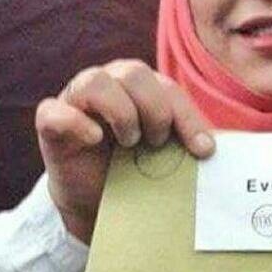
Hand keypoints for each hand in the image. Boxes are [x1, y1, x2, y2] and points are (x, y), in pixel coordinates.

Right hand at [35, 59, 214, 243]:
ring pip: (95, 81)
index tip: (204, 150)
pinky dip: (75, 123)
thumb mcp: (170, 153)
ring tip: (130, 143)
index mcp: (142, 84)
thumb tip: (220, 146)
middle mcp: (110, 82)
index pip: (169, 89)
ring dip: (121, 113)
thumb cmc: (137, 167)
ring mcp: (76, 99)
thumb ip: (191, 142)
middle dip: (155, 110)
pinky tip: (95, 139)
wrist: (99, 199)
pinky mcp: (51, 123)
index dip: (189, 118)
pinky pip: (54, 111)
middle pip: (134, 72)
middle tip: (157, 143)